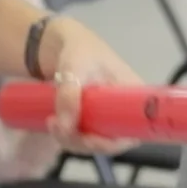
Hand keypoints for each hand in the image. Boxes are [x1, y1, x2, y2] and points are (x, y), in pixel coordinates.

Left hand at [38, 18, 143, 156]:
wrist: (63, 45)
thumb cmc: (79, 50)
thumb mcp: (74, 67)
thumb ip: (69, 94)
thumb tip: (66, 127)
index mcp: (132, 93)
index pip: (134, 129)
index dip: (114, 142)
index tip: (89, 138)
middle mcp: (124, 109)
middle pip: (112, 140)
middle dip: (85, 142)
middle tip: (59, 129)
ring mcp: (107, 116)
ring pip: (95, 142)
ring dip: (72, 140)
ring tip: (51, 122)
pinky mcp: (92, 120)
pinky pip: (84, 137)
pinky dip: (68, 137)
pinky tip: (54, 124)